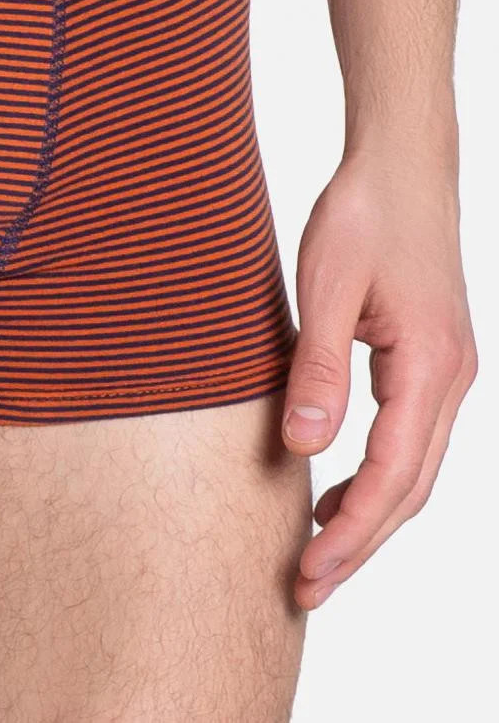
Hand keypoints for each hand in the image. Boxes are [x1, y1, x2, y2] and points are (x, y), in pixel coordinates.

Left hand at [282, 149, 476, 609]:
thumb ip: (317, 367)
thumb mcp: (326, 288)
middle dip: (359, 544)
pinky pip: (408, 439)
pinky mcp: (429, 362)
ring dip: (368, 517)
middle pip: (411, 488)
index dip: (350, 532)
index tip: (308, 571)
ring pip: (414, 470)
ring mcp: (446, 372)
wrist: (400, 165)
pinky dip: (376, 478)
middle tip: (306, 589)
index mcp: (430, 367)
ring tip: (316, 556)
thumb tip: (303, 448)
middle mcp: (451, 379)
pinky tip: (334, 491)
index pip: (393, 475)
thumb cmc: (362, 215)